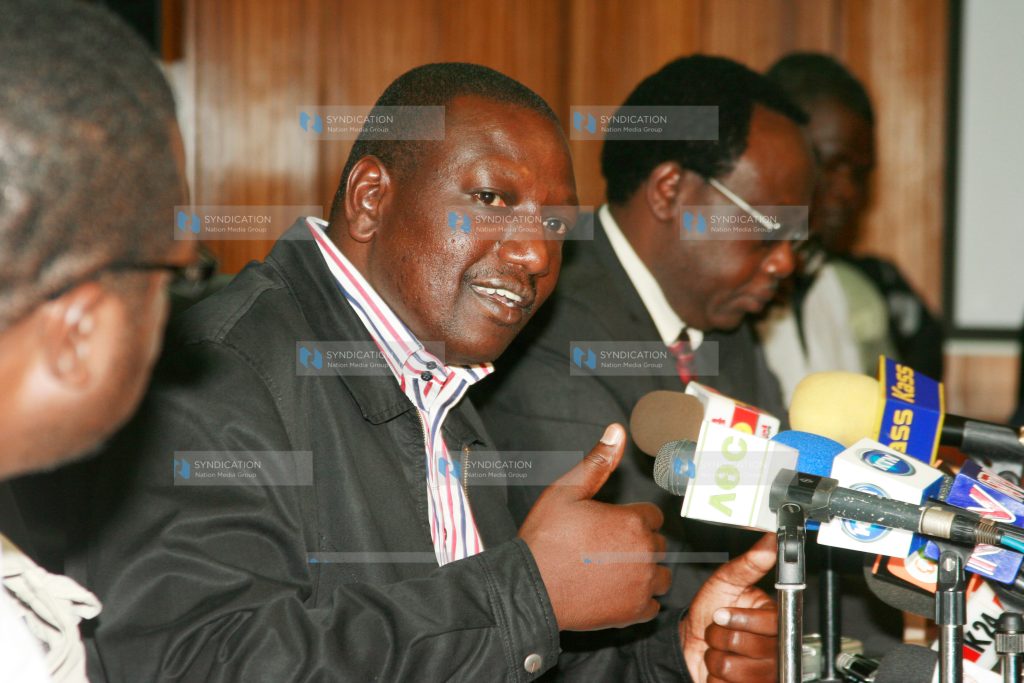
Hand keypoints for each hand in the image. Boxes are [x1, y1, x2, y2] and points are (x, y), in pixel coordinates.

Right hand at [519, 423, 669, 630]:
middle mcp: (645, 554)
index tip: (609, 526)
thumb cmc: (545, 539)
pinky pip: (653, 605)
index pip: (651, 517)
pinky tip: (615, 592)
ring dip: (644, 571)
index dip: (630, 519)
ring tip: (613, 570)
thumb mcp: (565, 491)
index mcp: (632, 522)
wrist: (529, 588)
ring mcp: (642, 586)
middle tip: (604, 548)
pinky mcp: (634, 613)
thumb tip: (616, 431)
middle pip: (658, 544)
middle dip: (638, 543)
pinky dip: (639, 599)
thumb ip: (597, 462)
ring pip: (660, 574)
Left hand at [680, 532, 777, 682]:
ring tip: (717, 647)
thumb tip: (770, 542)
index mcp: (774, 620)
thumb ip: (748, 564)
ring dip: (715, 656)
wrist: (691, 641)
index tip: (722, 613)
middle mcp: (776, 648)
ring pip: (735, 669)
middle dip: (720, 636)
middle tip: (717, 628)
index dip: (741, 620)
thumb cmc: (710, 610)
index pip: (770, 624)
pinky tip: (718, 668)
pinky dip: (713, 676)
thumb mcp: (725, 582)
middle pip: (750, 648)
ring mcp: (765, 673)